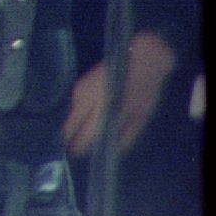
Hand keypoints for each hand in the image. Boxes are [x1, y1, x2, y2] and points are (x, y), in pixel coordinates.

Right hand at [61, 31, 177, 156]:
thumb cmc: (144, 90)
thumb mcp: (141, 118)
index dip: (81, 147)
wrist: (140, 59)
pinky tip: (84, 119)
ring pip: (70, 116)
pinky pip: (74, 106)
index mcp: (105, 110)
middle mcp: (87, 100)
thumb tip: (110, 152)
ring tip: (78, 137)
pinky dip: (77, 115)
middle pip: (70, 126)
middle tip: (72, 151)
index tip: (77, 157)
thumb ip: (126, 138)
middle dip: (71, 139)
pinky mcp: (78, 84)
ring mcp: (80, 90)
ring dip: (73, 127)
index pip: (86, 134)